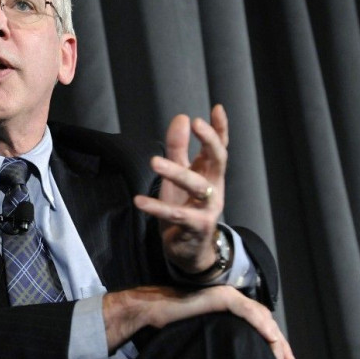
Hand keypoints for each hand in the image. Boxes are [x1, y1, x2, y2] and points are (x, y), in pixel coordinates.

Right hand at [103, 286, 296, 358]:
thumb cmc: (169, 323)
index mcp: (225, 305)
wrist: (150, 310)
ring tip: (281, 355)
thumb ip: (217, 335)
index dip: (272, 339)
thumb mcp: (202, 331)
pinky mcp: (219, 297)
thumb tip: (232, 353)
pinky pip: (247, 311)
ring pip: (259, 315)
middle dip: (279, 340)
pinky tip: (271, 337)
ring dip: (274, 336)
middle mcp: (228, 297)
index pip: (256, 320)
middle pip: (263, 317)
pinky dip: (261, 324)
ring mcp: (224, 295)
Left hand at [133, 104, 228, 272]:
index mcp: (211, 174)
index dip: (220, 128)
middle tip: (195, 123)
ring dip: (176, 172)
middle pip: (219, 160)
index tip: (217, 108)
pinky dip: (156, 208)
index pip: (220, 147)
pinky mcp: (195, 227)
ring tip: (154, 161)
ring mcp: (207, 209)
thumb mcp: (180, 175)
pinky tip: (139, 200)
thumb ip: (179, 148)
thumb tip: (181, 117)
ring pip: (197, 186)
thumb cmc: (185, 207)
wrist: (191, 250)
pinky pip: (175, 215)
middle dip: (210, 141)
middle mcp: (214, 188)